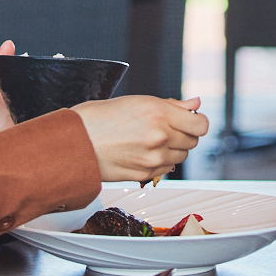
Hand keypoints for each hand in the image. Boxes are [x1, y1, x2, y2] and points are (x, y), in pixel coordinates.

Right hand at [76, 96, 208, 184]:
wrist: (74, 142)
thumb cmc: (101, 117)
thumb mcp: (138, 102)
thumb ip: (172, 105)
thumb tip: (196, 104)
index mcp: (159, 113)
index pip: (201, 124)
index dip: (197, 122)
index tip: (189, 121)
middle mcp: (159, 136)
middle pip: (192, 141)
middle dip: (182, 134)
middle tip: (163, 128)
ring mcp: (153, 158)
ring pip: (181, 156)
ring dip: (172, 149)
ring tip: (149, 140)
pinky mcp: (145, 174)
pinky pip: (166, 169)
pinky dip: (160, 162)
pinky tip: (142, 152)